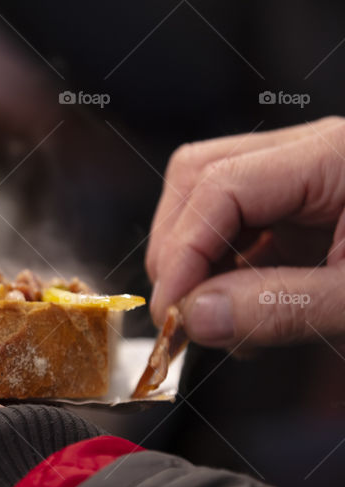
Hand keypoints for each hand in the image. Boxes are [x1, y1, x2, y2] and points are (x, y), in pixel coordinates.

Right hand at [145, 117, 344, 348]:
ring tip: (207, 316)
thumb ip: (281, 307)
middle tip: (178, 311)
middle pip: (200, 176)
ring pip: (206, 199)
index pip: (222, 185)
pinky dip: (218, 271)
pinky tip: (232, 312)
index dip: (183, 250)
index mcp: (333, 156)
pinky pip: (235, 229)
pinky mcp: (302, 214)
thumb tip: (194, 316)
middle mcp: (310, 156)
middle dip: (175, 247)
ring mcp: (302, 182)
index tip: (170, 309)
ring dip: (192, 260)